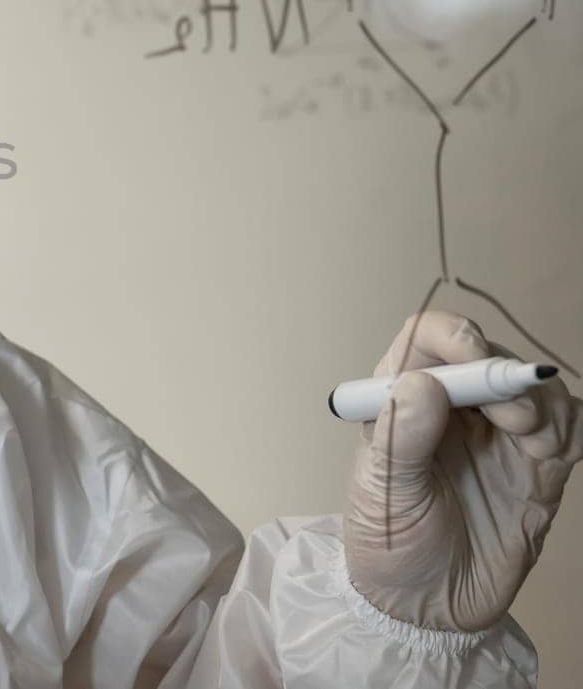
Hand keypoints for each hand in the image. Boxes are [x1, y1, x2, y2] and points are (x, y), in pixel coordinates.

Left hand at [343, 310, 582, 631]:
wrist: (427, 609)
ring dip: (543, 408)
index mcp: (402, 401)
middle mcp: (452, 410)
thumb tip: (423, 383)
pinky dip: (570, 431)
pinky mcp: (537, 469)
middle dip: (507, 379)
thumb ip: (402, 436)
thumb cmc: (389, 545)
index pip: (429, 338)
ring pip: (536, 391)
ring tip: (531, 447)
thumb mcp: (383, 493)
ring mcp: (498, 438)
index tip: (474, 360)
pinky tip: (549, 456)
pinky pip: (569, 429)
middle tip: (512, 420)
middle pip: (491, 358)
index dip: (456, 337)